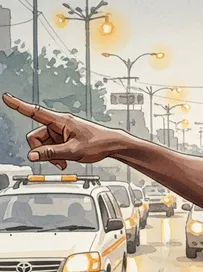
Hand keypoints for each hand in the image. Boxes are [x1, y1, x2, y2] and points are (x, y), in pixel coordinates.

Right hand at [2, 93, 117, 169]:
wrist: (111, 145)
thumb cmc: (97, 143)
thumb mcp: (73, 151)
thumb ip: (51, 153)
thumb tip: (32, 155)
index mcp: (60, 121)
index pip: (35, 111)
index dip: (18, 105)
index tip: (6, 97)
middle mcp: (58, 125)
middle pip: (36, 137)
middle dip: (42, 150)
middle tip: (56, 160)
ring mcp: (60, 132)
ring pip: (43, 145)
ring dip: (50, 155)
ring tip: (64, 161)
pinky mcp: (63, 139)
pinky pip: (51, 148)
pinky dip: (55, 156)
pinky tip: (65, 160)